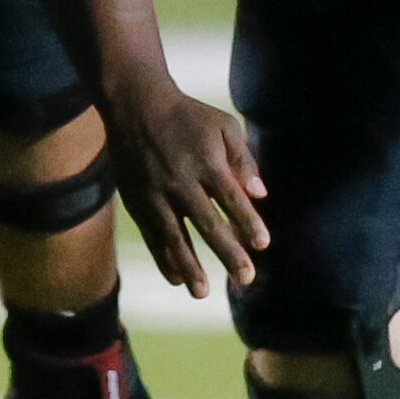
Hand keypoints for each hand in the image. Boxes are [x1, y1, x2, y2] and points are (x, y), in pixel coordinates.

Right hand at [105, 76, 268, 298]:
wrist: (136, 105)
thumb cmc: (189, 117)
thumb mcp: (224, 126)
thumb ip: (244, 160)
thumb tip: (261, 194)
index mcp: (206, 163)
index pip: (232, 199)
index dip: (248, 222)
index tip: (263, 245)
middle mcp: (180, 182)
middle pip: (207, 224)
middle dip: (227, 253)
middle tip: (245, 279)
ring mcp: (155, 194)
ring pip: (174, 237)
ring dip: (189, 266)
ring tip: (203, 293)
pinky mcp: (137, 202)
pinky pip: (151, 236)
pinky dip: (163, 258)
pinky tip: (176, 278)